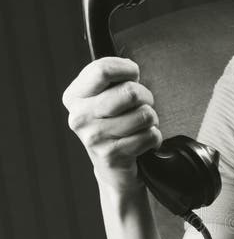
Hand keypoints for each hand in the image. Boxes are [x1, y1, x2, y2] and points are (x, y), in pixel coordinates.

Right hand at [62, 57, 161, 193]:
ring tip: (140, 126)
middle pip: (129, 92)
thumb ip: (112, 80)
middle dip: (146, 97)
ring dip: (151, 120)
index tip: (133, 76)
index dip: (127, 69)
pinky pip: (149, 136)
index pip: (102, 69)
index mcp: (74, 97)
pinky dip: (154, 138)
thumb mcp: (105, 99)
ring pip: (144, 114)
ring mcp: (94, 137)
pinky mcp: (112, 155)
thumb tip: (130, 68)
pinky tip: (142, 142)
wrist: (113, 170)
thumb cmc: (114, 126)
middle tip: (141, 106)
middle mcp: (79, 117)